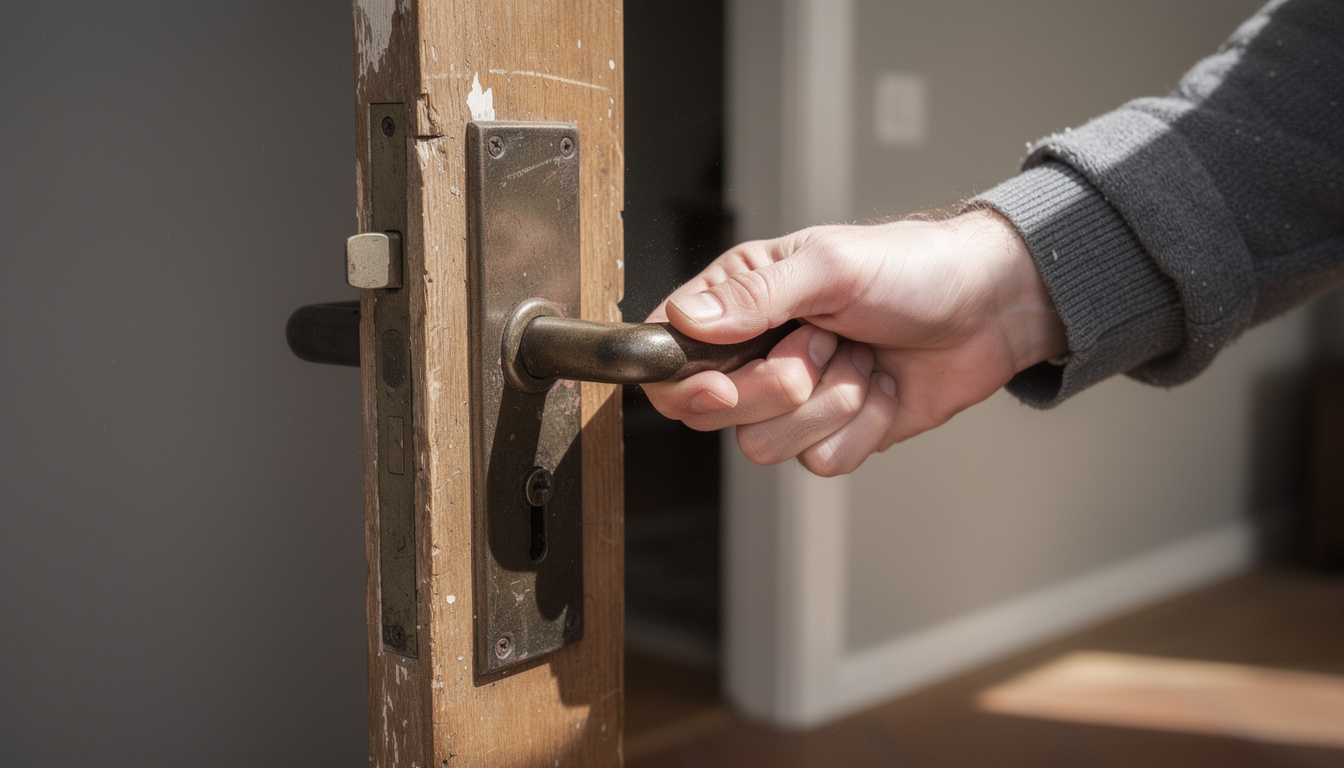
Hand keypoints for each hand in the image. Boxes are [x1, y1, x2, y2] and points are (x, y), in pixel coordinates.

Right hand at [642, 209, 1066, 475]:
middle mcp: (758, 352)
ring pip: (767, 445)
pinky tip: (883, 386)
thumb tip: (686, 319)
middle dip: (779, 386)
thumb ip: (755, 296)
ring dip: (831, 403)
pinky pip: (821, 460)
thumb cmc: (914, 267)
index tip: (722, 386)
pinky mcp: (834, 431)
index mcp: (740, 301)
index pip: (670, 357)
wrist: (991, 307)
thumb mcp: (831, 266)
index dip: (685, 384)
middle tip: (825, 343)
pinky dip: (863, 425)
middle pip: (715, 413)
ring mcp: (796, 398)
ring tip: (862, 358)